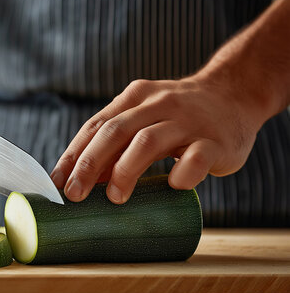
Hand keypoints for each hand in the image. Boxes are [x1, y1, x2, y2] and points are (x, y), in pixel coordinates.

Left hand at [50, 75, 271, 203]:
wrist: (236, 94)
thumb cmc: (178, 117)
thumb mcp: (144, 119)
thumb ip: (116, 143)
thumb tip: (80, 179)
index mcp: (134, 98)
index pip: (95, 126)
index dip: (73, 155)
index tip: (56, 183)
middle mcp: (158, 104)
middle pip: (115, 132)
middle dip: (88, 164)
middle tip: (74, 194)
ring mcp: (188, 121)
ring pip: (148, 141)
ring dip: (125, 170)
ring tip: (114, 197)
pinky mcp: (215, 140)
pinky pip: (196, 157)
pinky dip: (181, 173)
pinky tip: (172, 185)